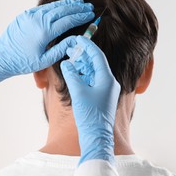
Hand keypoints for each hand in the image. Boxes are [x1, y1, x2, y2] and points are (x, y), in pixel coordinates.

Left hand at [0, 0, 94, 90]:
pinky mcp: (25, 15)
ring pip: (53, 6)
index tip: (90, 14)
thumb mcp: (46, 61)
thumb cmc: (24, 63)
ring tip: (79, 3)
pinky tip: (62, 5)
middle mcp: (38, 21)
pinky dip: (55, 5)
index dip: (81, 17)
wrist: (2, 58)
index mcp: (45, 32)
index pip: (68, 20)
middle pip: (62, 10)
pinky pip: (43, 7)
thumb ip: (62, 49)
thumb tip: (76, 39)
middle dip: (77, 8)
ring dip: (67, 4)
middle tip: (89, 6)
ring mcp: (30, 16)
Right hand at [60, 36, 120, 164]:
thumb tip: (66, 63)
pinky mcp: (101, 97)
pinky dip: (84, 75)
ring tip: (71, 58)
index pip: (98, 56)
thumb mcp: (79, 92)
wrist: (97, 137)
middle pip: (97, 63)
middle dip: (84, 55)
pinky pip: (93, 81)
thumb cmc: (90, 116)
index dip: (87, 45)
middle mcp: (109, 83)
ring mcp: (106, 90)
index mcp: (108, 79)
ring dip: (83, 65)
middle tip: (71, 48)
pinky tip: (74, 72)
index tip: (78, 38)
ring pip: (94, 72)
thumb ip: (72, 75)